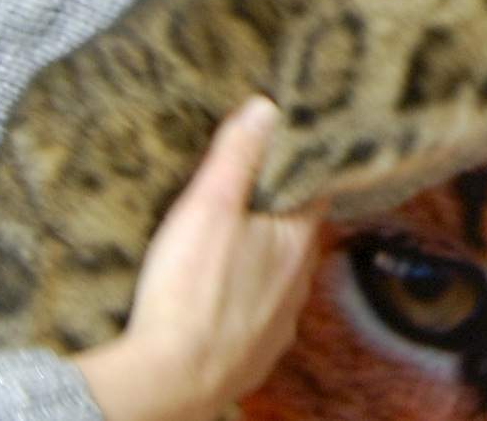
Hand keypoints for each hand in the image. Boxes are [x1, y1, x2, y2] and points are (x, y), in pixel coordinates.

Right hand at [73, 96, 320, 420]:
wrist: (171, 379)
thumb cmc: (191, 291)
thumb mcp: (209, 206)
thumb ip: (238, 156)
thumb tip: (267, 107)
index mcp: (298, 242)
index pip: (315, 194)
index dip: (301, 172)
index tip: (287, 155)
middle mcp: (299, 285)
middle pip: (296, 237)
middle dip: (276, 217)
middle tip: (249, 196)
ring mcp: (279, 324)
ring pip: (278, 280)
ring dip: (260, 264)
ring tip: (232, 248)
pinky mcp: (253, 355)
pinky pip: (256, 319)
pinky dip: (243, 304)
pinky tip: (220, 300)